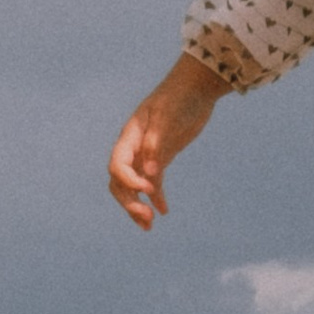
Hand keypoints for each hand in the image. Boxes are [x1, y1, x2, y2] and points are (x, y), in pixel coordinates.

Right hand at [108, 54, 223, 229]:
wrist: (196, 87)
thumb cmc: (180, 97)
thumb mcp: (168, 117)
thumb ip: (156, 144)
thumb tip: (150, 174)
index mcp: (130, 136)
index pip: (117, 165)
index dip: (128, 182)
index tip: (148, 191)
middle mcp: (133, 147)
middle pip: (120, 182)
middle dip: (129, 203)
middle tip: (147, 220)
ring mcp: (146, 153)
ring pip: (134, 186)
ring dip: (138, 207)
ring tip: (149, 226)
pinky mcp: (161, 157)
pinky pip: (153, 183)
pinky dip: (156, 198)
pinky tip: (164, 212)